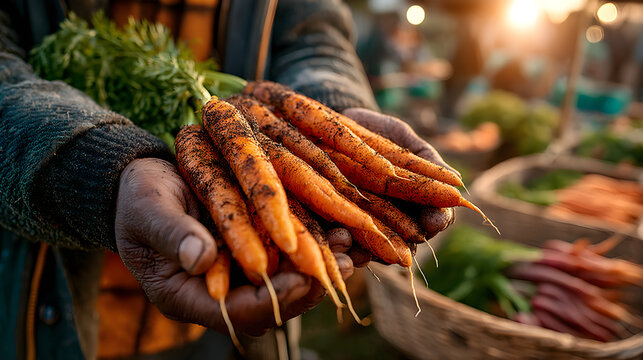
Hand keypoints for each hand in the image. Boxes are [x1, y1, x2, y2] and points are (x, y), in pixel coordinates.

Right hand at [114, 158, 352, 334]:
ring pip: (290, 277)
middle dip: (311, 284)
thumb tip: (201, 259)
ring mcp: (243, 268)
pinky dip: (318, 241)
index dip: (273, 298)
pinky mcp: (257, 245)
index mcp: (190, 295)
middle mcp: (224, 289)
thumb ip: (171, 234)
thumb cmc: (138, 198)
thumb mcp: (147, 211)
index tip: (303, 279)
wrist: (146, 181)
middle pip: (275, 300)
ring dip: (323, 263)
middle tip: (342, 266)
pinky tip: (344, 225)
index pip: (238, 311)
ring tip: (352, 245)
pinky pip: (291, 251)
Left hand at [341, 108, 455, 238]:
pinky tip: (341, 240)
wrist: (331, 127)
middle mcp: (391, 220)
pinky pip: (340, 242)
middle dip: (407, 245)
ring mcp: (363, 225)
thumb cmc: (374, 132)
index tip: (436, 220)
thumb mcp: (400, 137)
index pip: (433, 217)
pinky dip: (343, 246)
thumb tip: (458, 180)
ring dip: (374, 252)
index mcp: (415, 201)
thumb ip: (425, 158)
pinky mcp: (333, 225)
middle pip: (406, 242)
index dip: (438, 220)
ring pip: (373, 248)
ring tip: (377, 250)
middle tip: (408, 246)